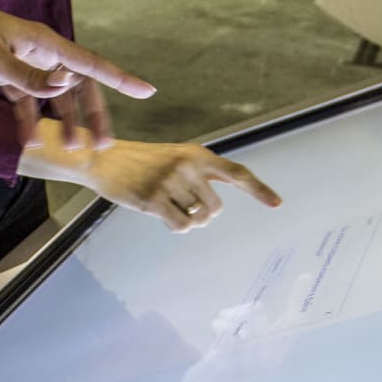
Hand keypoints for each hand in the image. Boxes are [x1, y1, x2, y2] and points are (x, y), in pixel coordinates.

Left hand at [0, 0, 153, 148]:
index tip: (148, 91)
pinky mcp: (9, 73)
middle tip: (104, 145)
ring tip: (71, 150)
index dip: (121, 79)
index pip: (91, 64)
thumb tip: (65, 87)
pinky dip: (29, 121)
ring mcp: (26, 63)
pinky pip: (27, 101)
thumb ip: (28, 78)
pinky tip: (29, 142)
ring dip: (64, 123)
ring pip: (56, 97)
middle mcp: (42, 52)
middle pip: (79, 86)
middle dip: (93, 116)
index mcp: (46, 42)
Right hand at [70, 136, 281, 231]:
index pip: (237, 173)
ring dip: (186, 219)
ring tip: (166, 204)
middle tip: (179, 203)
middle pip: (216, 209)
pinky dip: (175, 226)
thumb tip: (216, 207)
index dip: (259, 189)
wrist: (103, 159)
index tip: (277, 204)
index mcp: (198, 154)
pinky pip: (182, 227)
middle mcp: (188, 165)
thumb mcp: (176, 158)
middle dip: (202, 213)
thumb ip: (201, 175)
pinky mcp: (154, 199)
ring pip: (199, 220)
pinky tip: (159, 214)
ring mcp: (171, 181)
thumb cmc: (142, 163)